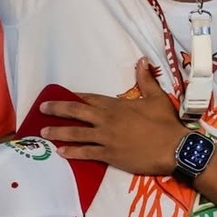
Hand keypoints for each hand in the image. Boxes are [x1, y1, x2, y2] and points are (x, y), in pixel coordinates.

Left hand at [40, 59, 183, 175]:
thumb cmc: (165, 122)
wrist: (174, 148)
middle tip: (42, 108)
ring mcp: (106, 138)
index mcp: (116, 105)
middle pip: (76, 112)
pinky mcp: (110, 155)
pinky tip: (60, 152)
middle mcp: (107, 120)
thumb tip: (142, 60)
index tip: (62, 94)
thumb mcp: (156, 97)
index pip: (90, 98)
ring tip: (44, 131)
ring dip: (58, 132)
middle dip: (57, 109)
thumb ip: (145, 79)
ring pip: (76, 133)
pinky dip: (72, 152)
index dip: (74, 97)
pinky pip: (86, 153)